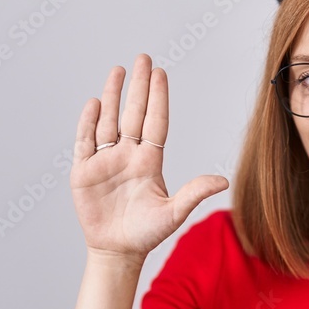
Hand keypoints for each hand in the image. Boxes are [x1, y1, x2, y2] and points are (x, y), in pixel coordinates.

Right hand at [70, 54, 228, 260]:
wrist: (118, 251)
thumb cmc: (147, 233)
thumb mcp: (174, 213)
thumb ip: (194, 193)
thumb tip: (223, 181)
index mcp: (150, 161)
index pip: (155, 122)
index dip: (158, 98)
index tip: (160, 72)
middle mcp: (128, 154)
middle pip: (133, 113)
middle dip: (138, 86)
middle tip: (142, 57)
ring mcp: (105, 160)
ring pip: (108, 121)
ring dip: (112, 96)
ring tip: (117, 71)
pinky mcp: (84, 171)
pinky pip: (85, 141)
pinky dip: (88, 122)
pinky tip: (94, 103)